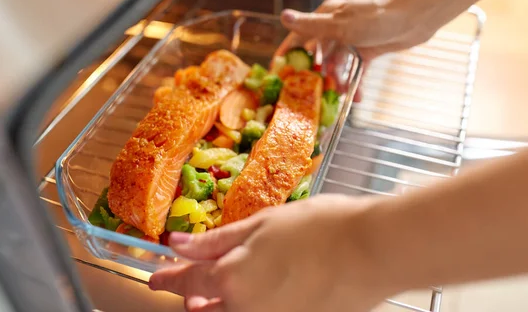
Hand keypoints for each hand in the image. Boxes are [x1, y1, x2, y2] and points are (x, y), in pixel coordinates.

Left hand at [149, 194, 391, 311]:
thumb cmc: (320, 228)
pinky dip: (250, 307)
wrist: (372, 251)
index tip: (156, 277)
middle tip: (191, 283)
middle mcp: (245, 310)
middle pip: (204, 310)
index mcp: (233, 279)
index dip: (169, 278)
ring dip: (221, 305)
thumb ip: (217, 240)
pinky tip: (262, 292)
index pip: (187, 282)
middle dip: (194, 297)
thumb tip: (178, 245)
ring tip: (227, 288)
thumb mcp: (262, 224)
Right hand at [275, 0, 435, 100]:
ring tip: (339, 95)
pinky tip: (356, 96)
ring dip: (337, 80)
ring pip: (338, 64)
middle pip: (319, 54)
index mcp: (326, 16)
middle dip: (316, 74)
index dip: (288, 53)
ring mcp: (353, 38)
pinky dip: (355, 82)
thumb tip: (283, 17)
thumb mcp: (341, 25)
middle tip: (311, 93)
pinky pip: (356, 69)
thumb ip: (312, 25)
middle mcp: (337, 27)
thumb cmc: (377, 17)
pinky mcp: (368, 49)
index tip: (279, 72)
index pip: (299, 35)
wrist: (415, 17)